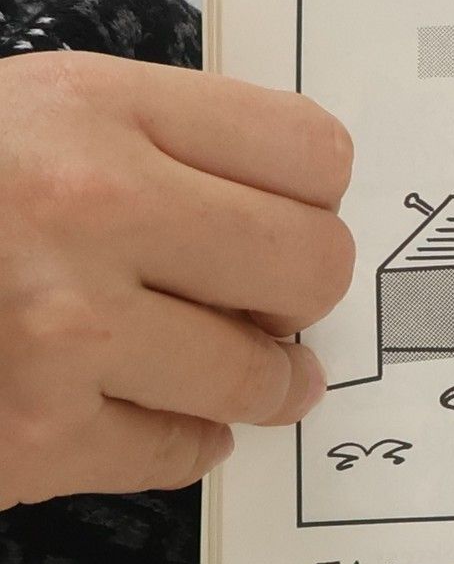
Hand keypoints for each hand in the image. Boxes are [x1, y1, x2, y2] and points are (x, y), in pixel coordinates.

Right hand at [0, 52, 353, 507]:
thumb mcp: (29, 115)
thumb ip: (157, 144)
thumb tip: (301, 205)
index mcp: (89, 111)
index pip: (312, 151)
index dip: (314, 192)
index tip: (292, 211)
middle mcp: (85, 211)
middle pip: (312, 265)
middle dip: (299, 291)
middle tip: (266, 298)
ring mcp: (61, 333)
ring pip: (261, 376)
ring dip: (260, 380)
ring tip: (232, 367)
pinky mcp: (34, 438)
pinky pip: (186, 452)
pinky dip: (180, 439)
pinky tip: (135, 407)